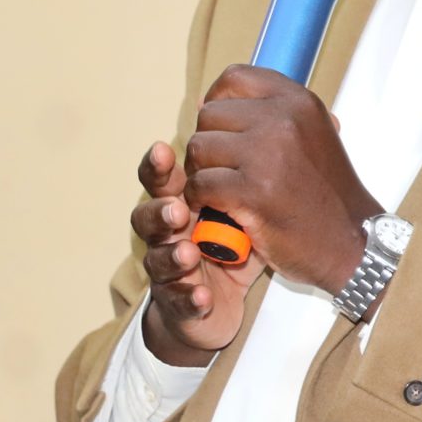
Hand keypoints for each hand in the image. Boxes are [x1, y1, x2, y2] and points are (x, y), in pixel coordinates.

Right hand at [131, 140, 255, 365]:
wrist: (221, 299)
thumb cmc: (235, 240)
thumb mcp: (245, 202)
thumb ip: (246, 168)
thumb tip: (273, 118)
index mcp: (182, 200)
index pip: (162, 176)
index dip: (158, 165)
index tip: (164, 149)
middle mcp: (169, 232)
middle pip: (148, 213)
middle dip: (158, 208)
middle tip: (177, 207)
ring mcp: (170, 268)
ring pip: (156, 258)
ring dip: (171, 254)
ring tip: (189, 253)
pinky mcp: (179, 303)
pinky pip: (178, 300)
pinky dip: (189, 297)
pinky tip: (203, 296)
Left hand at [181, 65, 381, 294]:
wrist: (351, 239)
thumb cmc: (326, 192)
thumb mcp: (312, 134)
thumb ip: (273, 116)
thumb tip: (208, 103)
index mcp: (298, 101)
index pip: (234, 78)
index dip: (217, 101)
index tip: (221, 128)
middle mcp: (283, 119)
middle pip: (209, 115)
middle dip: (207, 144)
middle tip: (220, 169)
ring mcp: (267, 154)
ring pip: (199, 149)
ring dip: (200, 172)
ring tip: (217, 189)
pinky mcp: (253, 192)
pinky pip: (201, 184)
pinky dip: (201, 199)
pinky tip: (216, 208)